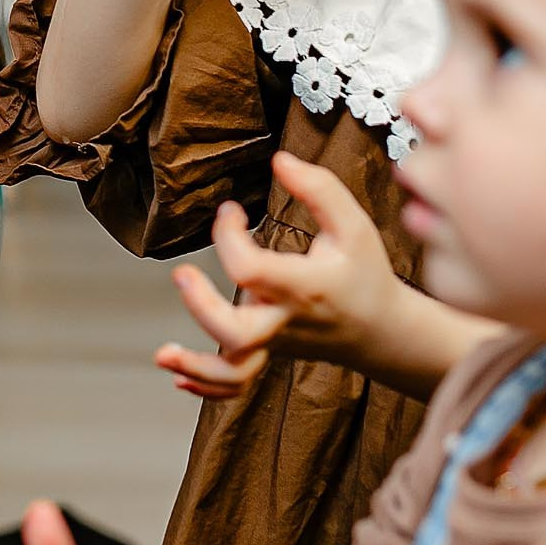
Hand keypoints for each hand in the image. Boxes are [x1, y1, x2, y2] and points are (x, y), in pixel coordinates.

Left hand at [153, 152, 393, 399]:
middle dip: (203, 307)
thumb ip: (319, 188)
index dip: (228, 236)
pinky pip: (236, 382)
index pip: (251, 269)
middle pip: (238, 332)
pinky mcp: (267, 354)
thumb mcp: (354, 226)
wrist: (382, 329)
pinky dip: (208, 385)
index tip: (230, 211)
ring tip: (162, 354)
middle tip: (182, 274)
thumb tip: (278, 160)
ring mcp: (275, 343)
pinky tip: (177, 376)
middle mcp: (286, 320)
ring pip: (236, 369)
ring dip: (197, 366)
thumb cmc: (364, 273)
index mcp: (306, 287)